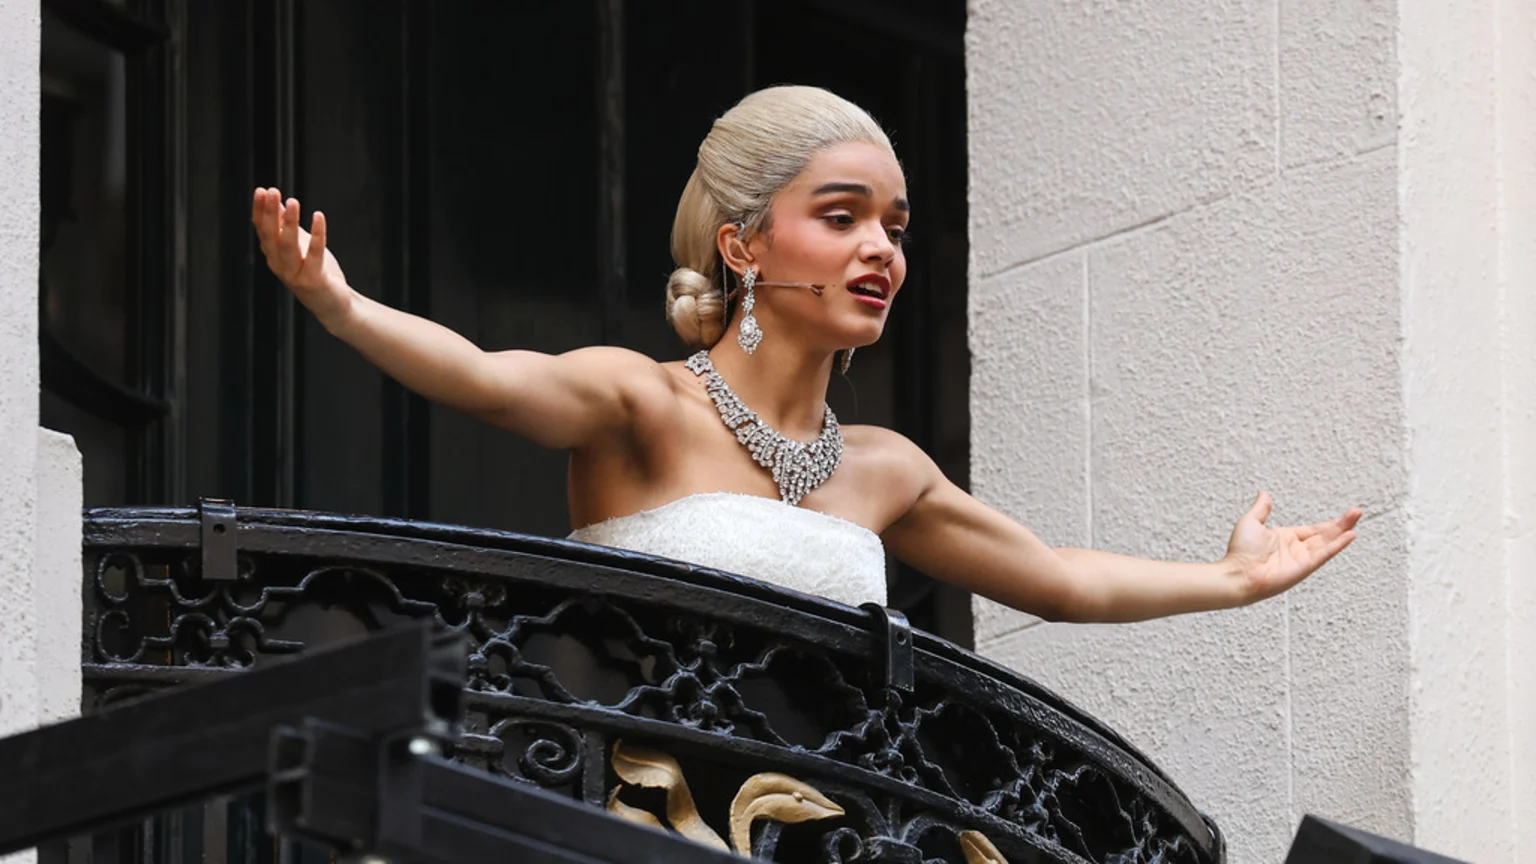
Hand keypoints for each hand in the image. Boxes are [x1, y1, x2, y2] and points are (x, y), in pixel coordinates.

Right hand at [251, 188, 351, 326]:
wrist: (333, 305)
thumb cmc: (316, 273)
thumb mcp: (299, 245)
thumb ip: (286, 226)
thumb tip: (277, 202)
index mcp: (274, 256)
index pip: (262, 230)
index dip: (260, 210)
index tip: (262, 190)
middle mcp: (280, 266)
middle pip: (271, 236)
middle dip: (270, 212)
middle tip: (273, 191)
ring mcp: (295, 275)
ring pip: (288, 246)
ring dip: (289, 222)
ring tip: (293, 202)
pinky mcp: (313, 280)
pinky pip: (314, 255)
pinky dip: (317, 235)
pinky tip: (318, 217)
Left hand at [1223, 491, 1360, 602]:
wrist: (1238, 573)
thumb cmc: (1240, 552)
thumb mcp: (1251, 522)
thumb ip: (1262, 509)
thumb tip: (1264, 494)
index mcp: (1285, 539)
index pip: (1313, 530)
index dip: (1329, 524)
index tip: (1344, 517)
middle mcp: (1296, 549)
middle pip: (1325, 535)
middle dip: (1341, 524)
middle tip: (1357, 512)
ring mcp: (1302, 559)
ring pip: (1328, 542)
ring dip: (1343, 530)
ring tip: (1357, 517)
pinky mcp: (1305, 567)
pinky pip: (1324, 554)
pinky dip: (1338, 545)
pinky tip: (1350, 536)